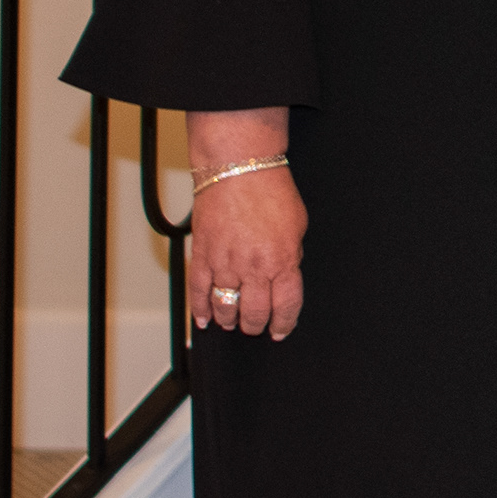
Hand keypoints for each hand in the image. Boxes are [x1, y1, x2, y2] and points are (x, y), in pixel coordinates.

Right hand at [190, 167, 305, 339]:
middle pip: (254, 313)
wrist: (239, 167)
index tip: (280, 330)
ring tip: (231, 321)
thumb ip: (291, 255)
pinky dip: (200, 308)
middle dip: (255, 325)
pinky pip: (199, 290)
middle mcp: (254, 267)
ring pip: (225, 307)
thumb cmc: (270, 190)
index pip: (286, 306)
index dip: (284, 323)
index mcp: (282, 261)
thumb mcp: (298, 226)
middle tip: (254, 326)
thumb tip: (285, 273)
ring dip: (229, 320)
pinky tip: (203, 318)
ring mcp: (226, 263)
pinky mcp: (203, 254)